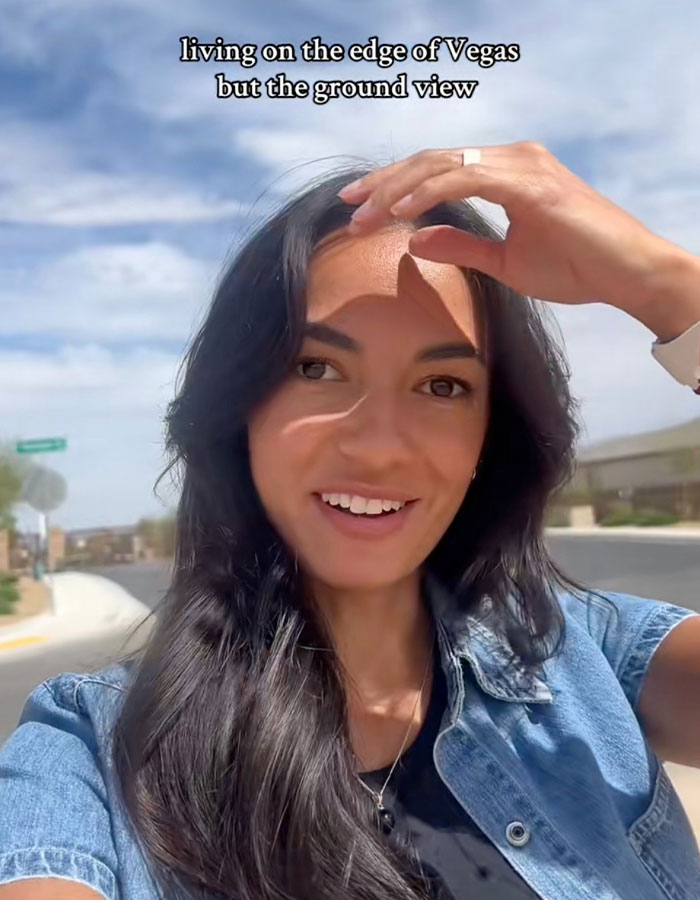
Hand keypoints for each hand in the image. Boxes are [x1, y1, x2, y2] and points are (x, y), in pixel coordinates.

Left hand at [337, 142, 696, 326]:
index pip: (438, 169)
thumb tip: (416, 239)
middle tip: (348, 207)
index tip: (360, 209)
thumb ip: (461, 245)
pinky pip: (466, 176)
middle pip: (432, 160)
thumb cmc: (576, 267)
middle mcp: (512, 158)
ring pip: (442, 163)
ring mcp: (521, 165)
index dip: (395, 186)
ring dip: (397, 190)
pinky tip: (401, 212)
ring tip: (365, 216)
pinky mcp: (529, 182)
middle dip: (384, 184)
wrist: (626, 274)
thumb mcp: (504, 261)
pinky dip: (428, 192)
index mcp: (507, 171)